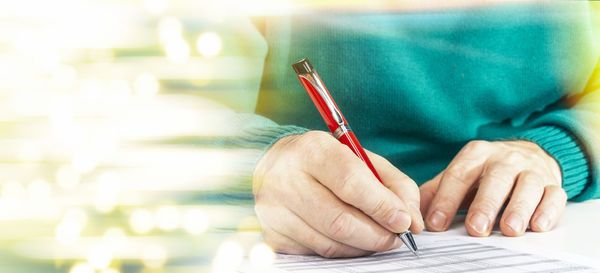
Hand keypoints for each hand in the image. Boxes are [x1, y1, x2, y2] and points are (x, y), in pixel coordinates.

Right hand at [253, 131, 423, 257]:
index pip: (351, 183)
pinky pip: (317, 252)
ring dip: (362, 246)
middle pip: (340, 221)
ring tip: (374, 236)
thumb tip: (412, 221)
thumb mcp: (361, 158)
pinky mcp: (271, 232)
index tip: (404, 222)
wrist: (276, 166)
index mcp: (312, 149)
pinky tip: (348, 238)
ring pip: (330, 243)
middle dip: (377, 235)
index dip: (383, 207)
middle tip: (395, 237)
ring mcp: (274, 209)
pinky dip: (341, 250)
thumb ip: (393, 184)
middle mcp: (286, 178)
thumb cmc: (326, 162)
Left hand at [420, 140, 565, 236]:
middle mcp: (504, 159)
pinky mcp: (552, 183)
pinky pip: (554, 195)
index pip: (458, 175)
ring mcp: (530, 170)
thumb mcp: (460, 173)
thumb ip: (436, 190)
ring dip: (519, 208)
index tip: (436, 223)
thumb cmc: (486, 171)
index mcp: (476, 154)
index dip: (446, 199)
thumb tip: (413, 210)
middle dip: (485, 204)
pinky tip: (537, 225)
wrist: (528, 153)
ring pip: (527, 186)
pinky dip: (547, 210)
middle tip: (476, 228)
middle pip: (495, 178)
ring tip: (509, 229)